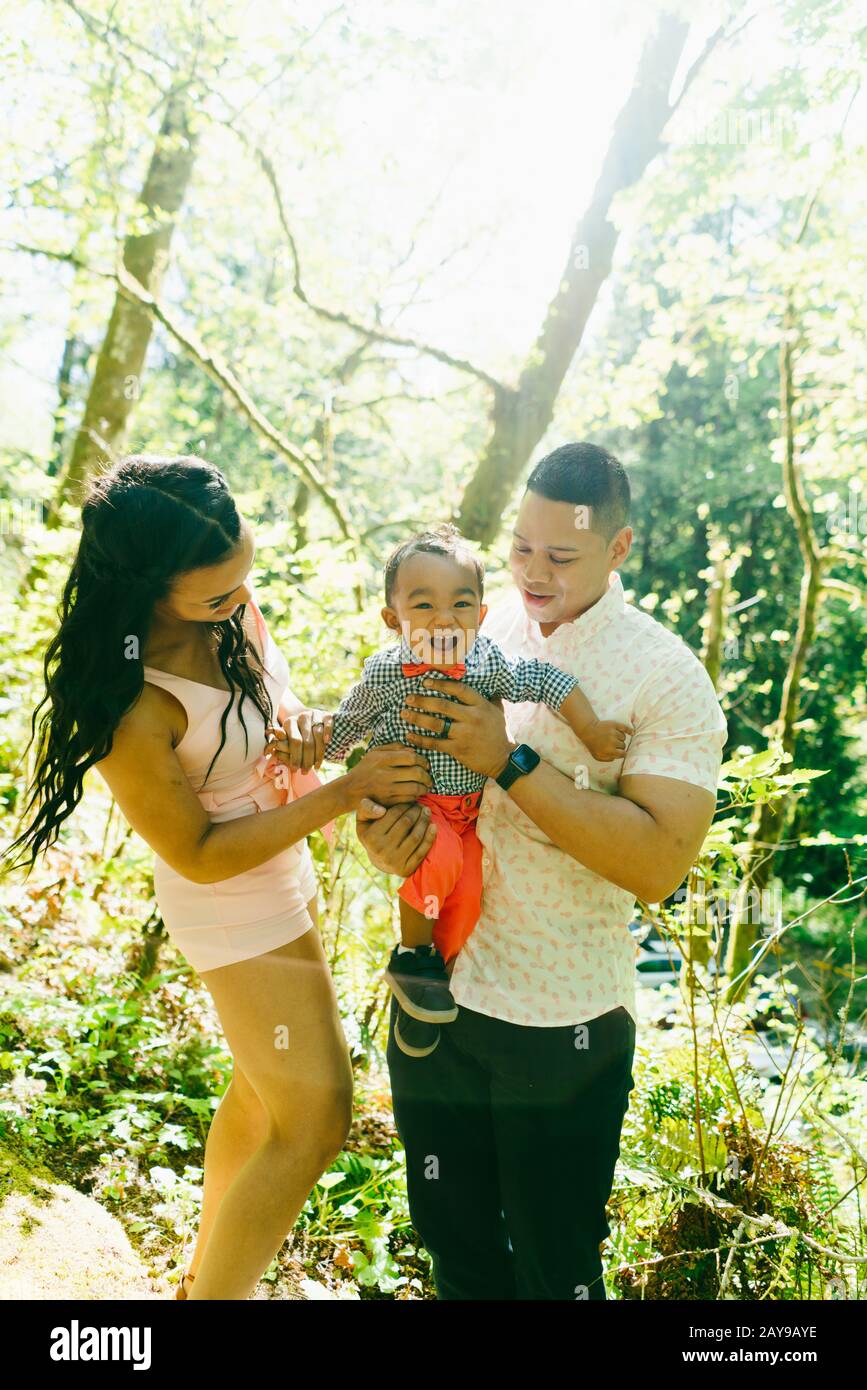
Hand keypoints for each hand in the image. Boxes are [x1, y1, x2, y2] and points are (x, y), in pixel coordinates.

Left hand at [265, 708, 333, 771]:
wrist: (312, 719)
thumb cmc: (298, 734)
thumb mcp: (287, 738)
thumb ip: (279, 745)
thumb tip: (267, 752)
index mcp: (290, 722)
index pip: (294, 741)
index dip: (295, 757)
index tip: (295, 769)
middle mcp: (302, 717)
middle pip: (306, 741)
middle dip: (306, 759)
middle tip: (306, 771)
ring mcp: (315, 714)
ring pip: (318, 736)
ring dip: (318, 754)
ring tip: (316, 766)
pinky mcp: (327, 714)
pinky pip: (328, 725)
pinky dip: (328, 734)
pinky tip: (327, 743)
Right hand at [344, 742, 431, 808]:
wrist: (350, 790)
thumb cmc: (365, 769)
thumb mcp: (375, 753)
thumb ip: (394, 748)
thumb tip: (413, 750)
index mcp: (382, 759)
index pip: (411, 758)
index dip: (423, 760)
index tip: (425, 764)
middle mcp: (384, 774)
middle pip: (416, 773)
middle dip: (426, 775)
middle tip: (428, 777)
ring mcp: (386, 789)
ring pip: (415, 788)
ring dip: (424, 787)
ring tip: (425, 786)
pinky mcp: (387, 802)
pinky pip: (408, 799)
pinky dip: (416, 796)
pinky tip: (416, 793)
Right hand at [356, 798, 436, 875]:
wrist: (378, 859)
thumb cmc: (372, 833)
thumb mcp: (363, 820)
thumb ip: (367, 808)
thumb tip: (381, 810)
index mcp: (370, 837)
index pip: (394, 813)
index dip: (405, 804)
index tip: (411, 801)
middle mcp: (381, 850)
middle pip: (406, 823)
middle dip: (416, 811)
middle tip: (421, 805)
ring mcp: (394, 861)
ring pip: (416, 836)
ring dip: (424, 821)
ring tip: (427, 812)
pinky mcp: (405, 870)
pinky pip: (421, 851)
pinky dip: (430, 837)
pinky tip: (433, 826)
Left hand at [399, 677, 513, 778]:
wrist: (504, 759)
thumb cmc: (500, 733)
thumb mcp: (499, 711)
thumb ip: (491, 697)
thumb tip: (490, 682)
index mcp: (481, 705)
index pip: (459, 690)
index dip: (441, 684)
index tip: (426, 682)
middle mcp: (472, 718)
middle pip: (443, 706)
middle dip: (422, 701)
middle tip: (408, 698)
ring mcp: (464, 734)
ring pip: (436, 724)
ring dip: (417, 718)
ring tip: (404, 713)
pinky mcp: (458, 749)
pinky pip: (435, 743)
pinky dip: (420, 739)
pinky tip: (409, 735)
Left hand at [583, 718, 631, 761]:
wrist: (588, 730)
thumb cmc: (592, 744)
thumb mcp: (597, 756)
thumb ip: (607, 759)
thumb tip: (616, 757)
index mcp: (609, 751)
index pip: (622, 754)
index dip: (622, 753)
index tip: (620, 752)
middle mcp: (613, 742)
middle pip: (623, 745)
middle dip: (620, 746)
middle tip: (613, 743)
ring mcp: (614, 733)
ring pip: (623, 737)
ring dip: (620, 738)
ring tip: (613, 737)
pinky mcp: (614, 725)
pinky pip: (625, 728)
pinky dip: (629, 730)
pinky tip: (632, 732)